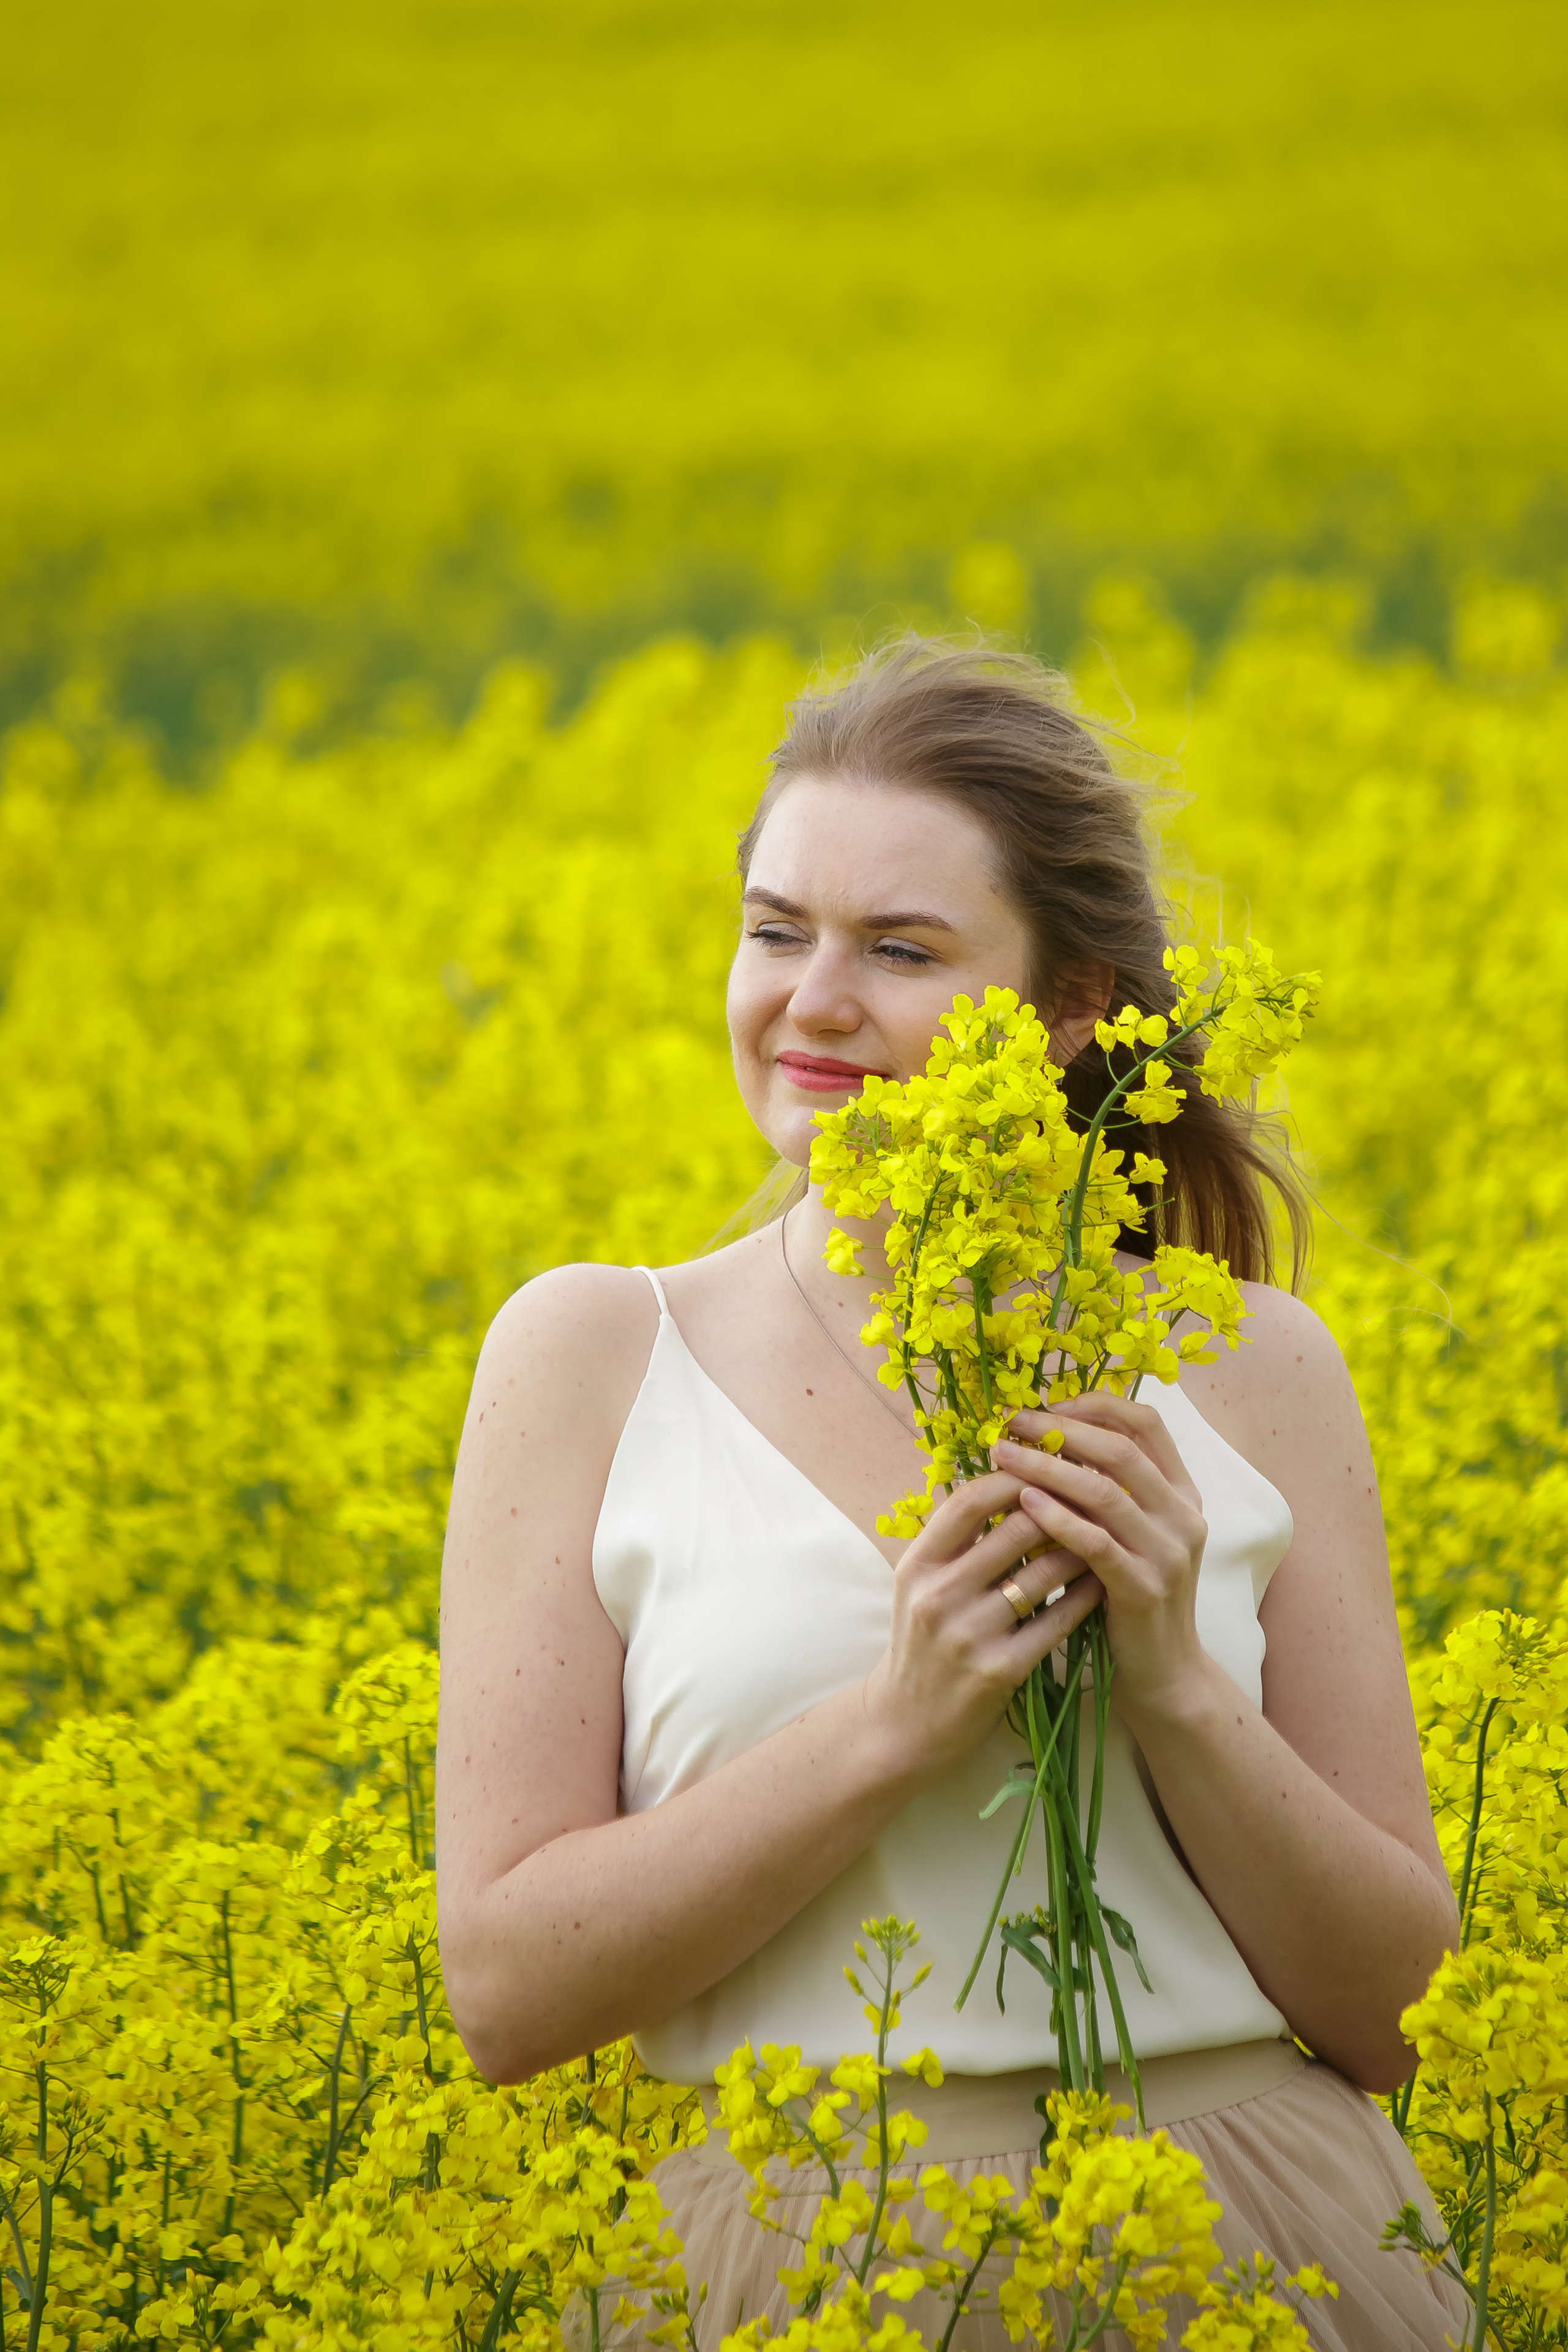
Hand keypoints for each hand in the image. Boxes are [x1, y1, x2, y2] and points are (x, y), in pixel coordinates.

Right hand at [862, 1471, 1102, 1781]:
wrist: (906, 1724)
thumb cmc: (921, 1644)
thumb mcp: (920, 1585)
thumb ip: (956, 1540)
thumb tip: (1011, 1482)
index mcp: (918, 1565)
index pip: (971, 1500)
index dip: (1016, 1476)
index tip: (1050, 1465)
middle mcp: (938, 1596)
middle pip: (1015, 1529)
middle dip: (1061, 1506)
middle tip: (1095, 1492)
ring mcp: (969, 1635)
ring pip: (1043, 1573)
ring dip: (1081, 1548)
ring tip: (1108, 1532)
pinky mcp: (1000, 1671)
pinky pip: (1056, 1622)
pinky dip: (1084, 1597)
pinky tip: (1102, 1583)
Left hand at [995, 1393, 1210, 1725]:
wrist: (1161, 1670)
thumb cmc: (1130, 1593)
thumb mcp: (1128, 1533)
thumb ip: (1105, 1489)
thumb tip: (1044, 1438)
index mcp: (1181, 1492)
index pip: (1147, 1424)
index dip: (1097, 1405)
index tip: (1048, 1404)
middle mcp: (1183, 1515)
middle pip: (1121, 1450)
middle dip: (1061, 1430)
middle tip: (1011, 1422)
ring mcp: (1169, 1552)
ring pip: (1105, 1491)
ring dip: (1047, 1468)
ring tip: (1003, 1455)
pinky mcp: (1144, 1587)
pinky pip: (1096, 1542)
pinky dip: (1058, 1518)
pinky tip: (1024, 1503)